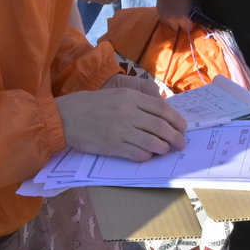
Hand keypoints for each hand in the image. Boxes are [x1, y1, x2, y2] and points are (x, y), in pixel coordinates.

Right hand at [55, 82, 185, 159]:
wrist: (66, 117)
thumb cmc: (92, 104)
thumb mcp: (116, 93)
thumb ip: (138, 100)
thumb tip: (162, 110)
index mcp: (129, 97)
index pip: (161, 109)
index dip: (176, 119)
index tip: (183, 127)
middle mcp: (127, 113)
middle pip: (160, 126)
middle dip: (175, 137)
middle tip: (181, 143)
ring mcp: (119, 130)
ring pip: (151, 142)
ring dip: (163, 148)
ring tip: (166, 150)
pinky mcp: (112, 146)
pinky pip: (136, 154)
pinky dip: (146, 156)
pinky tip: (148, 155)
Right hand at [155, 0, 196, 31]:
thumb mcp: (196, 3)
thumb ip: (196, 15)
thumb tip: (199, 23)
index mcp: (184, 19)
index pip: (187, 29)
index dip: (190, 25)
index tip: (191, 20)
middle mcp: (173, 20)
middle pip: (177, 29)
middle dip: (181, 24)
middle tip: (184, 16)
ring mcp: (164, 17)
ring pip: (169, 25)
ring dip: (173, 21)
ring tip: (176, 12)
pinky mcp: (158, 12)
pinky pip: (163, 19)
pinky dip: (167, 16)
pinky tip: (170, 9)